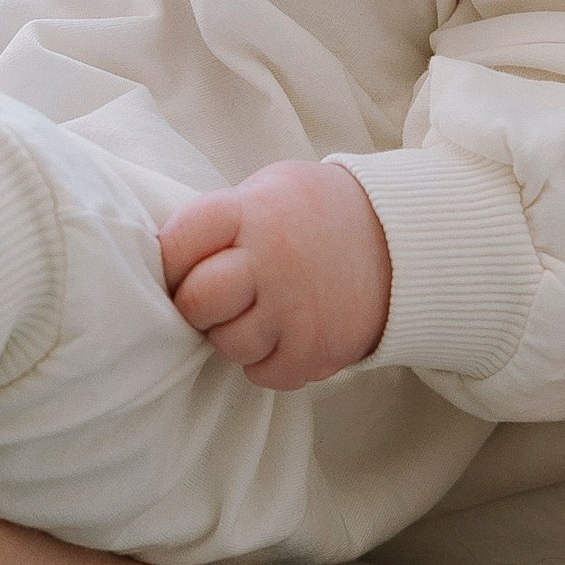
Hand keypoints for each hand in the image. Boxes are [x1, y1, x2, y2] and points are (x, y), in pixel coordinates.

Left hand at [160, 160, 392, 390]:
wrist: (400, 238)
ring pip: (229, 344)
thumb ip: (220, 222)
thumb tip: (163, 262)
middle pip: (197, 302)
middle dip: (197, 305)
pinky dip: (267, 361)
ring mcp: (298, 306)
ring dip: (234, 335)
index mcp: (251, 212)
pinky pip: (265, 373)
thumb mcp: (265, 191)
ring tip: (258, 313)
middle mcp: (273, 258)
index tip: (182, 269)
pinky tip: (283, 334)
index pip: (177, 244)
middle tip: (217, 298)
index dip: (170, 263)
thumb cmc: (312, 214)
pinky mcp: (320, 347)